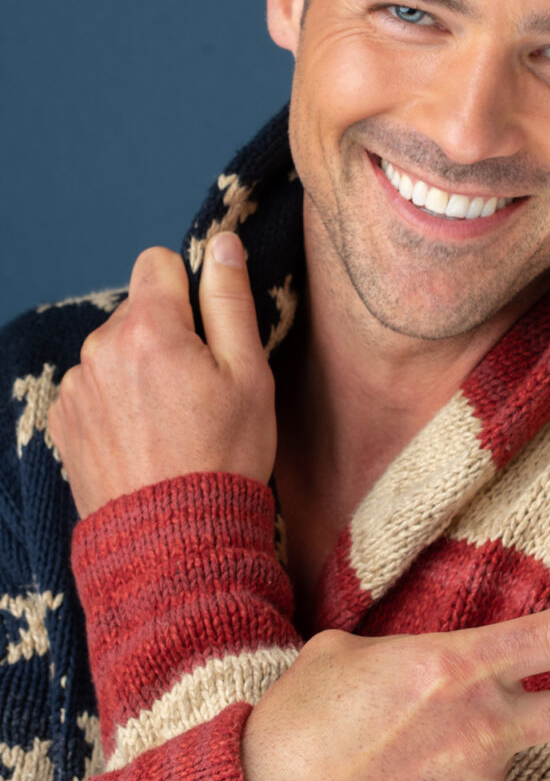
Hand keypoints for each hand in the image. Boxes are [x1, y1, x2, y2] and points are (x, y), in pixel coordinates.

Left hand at [49, 233, 276, 516]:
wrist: (175, 542)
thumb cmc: (224, 456)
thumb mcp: (249, 374)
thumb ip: (231, 300)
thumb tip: (223, 243)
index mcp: (149, 328)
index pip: (158, 261)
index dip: (189, 287)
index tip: (207, 330)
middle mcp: (100, 348)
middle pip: (138, 309)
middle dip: (167, 332)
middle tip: (197, 388)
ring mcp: (76, 386)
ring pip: (116, 347)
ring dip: (140, 366)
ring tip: (170, 419)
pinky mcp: (62, 419)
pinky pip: (94, 383)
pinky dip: (116, 398)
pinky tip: (142, 436)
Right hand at [241, 587, 549, 780]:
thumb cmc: (300, 717)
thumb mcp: (344, 656)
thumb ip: (393, 652)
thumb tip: (400, 664)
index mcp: (455, 664)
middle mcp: (480, 720)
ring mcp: (475, 774)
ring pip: (534, 752)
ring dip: (537, 740)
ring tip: (488, 731)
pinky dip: (484, 771)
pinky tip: (435, 759)